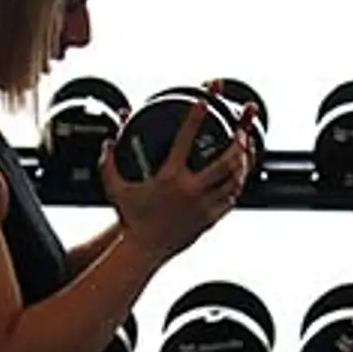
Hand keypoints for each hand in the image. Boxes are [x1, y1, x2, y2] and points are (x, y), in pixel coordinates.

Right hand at [97, 81, 254, 261]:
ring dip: (243, 161)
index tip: (203, 101)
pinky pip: (232, 197)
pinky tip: (239, 175)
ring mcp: (203, 206)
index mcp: (169, 178)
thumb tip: (107, 141)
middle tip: (240, 129)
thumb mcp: (115, 188)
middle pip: (224, 161)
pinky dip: (238, 183)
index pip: (185, 140)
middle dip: (237, 141)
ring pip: (234, 179)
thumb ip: (108, 162)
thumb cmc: (131, 220)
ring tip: (245, 148)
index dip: (195, 117)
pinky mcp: (210, 219)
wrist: (144, 250)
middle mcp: (190, 190)